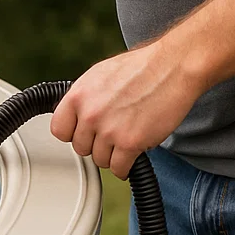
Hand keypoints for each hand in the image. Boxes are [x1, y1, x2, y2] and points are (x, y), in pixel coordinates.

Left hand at [51, 39, 204, 178]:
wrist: (174, 66)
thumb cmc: (142, 68)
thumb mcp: (100, 75)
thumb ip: (84, 98)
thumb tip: (74, 117)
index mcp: (78, 96)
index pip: (59, 130)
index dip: (73, 134)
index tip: (83, 134)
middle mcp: (90, 114)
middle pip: (81, 148)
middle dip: (96, 144)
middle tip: (113, 133)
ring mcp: (109, 130)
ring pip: (100, 160)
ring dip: (113, 154)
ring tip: (127, 138)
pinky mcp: (130, 143)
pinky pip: (118, 169)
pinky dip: (125, 167)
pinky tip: (131, 156)